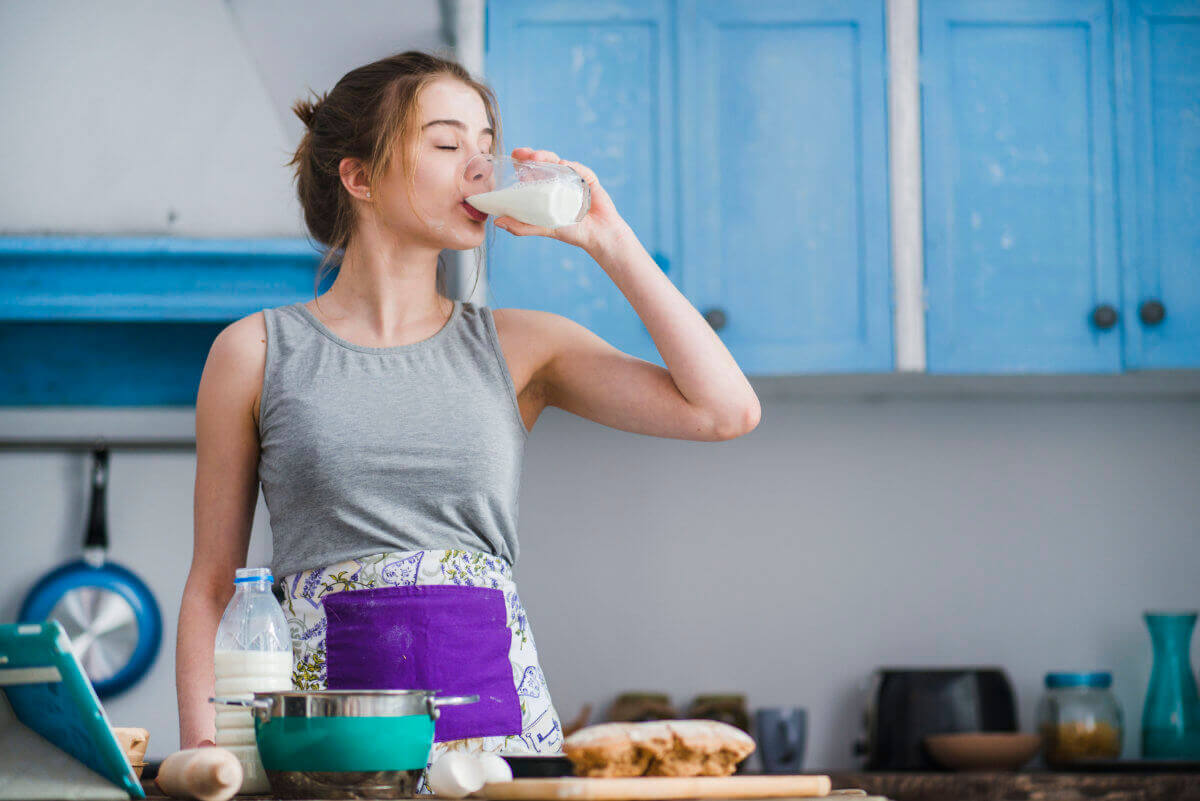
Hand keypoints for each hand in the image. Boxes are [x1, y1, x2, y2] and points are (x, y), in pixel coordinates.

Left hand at [493, 147, 632, 254]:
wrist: (597, 236)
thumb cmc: (572, 231)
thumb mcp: (544, 228)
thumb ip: (522, 226)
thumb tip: (497, 222)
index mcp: (547, 188)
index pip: (532, 170)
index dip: (523, 161)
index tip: (514, 155)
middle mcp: (559, 180)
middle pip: (544, 162)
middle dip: (533, 155)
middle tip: (523, 154)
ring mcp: (575, 178)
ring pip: (560, 162)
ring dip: (548, 157)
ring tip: (538, 158)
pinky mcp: (589, 180)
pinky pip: (580, 170)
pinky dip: (572, 166)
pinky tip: (564, 165)